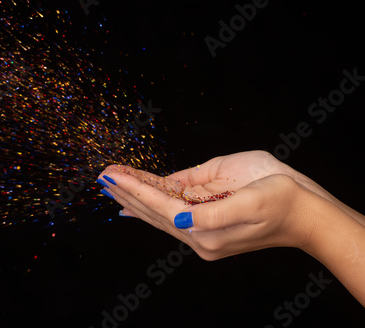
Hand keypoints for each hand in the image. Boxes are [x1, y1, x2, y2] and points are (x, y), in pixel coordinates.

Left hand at [98, 168, 316, 260]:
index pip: (160, 206)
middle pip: (154, 210)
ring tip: (112, 185)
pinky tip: (134, 204)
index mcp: (207, 230)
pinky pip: (172, 211)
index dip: (134, 188)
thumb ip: (212, 214)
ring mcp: (201, 228)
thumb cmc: (283, 200)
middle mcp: (199, 233)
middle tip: (101, 177)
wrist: (307, 212)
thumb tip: (179, 217)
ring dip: (135, 197)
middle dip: (126, 191)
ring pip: (159, 211)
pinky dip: (151, 204)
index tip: (111, 175)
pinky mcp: (206, 220)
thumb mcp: (251, 203)